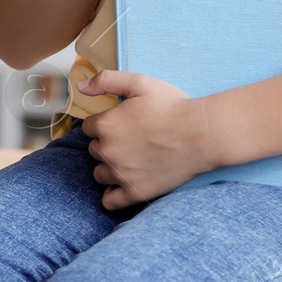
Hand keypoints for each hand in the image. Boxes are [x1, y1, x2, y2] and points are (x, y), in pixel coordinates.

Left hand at [77, 70, 213, 210]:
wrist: (202, 134)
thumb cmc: (173, 107)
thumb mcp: (140, 83)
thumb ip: (106, 80)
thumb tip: (80, 86)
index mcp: (106, 125)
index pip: (89, 127)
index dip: (105, 123)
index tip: (123, 123)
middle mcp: (108, 151)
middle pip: (94, 150)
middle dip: (107, 144)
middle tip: (131, 139)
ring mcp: (120, 174)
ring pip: (100, 174)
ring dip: (109, 167)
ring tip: (131, 160)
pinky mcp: (135, 192)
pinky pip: (110, 201)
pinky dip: (112, 194)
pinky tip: (123, 185)